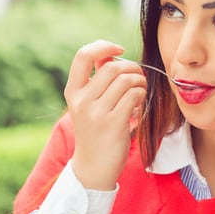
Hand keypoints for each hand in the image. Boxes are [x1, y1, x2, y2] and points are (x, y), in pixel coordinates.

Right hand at [64, 40, 146, 189]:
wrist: (93, 167)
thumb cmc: (95, 132)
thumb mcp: (87, 105)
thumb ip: (96, 80)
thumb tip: (110, 53)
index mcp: (73, 92)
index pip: (83, 55)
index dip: (103, 46)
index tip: (119, 49)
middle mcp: (81, 100)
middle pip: (113, 67)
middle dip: (132, 68)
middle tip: (138, 78)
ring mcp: (96, 112)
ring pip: (126, 80)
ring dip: (140, 82)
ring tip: (139, 91)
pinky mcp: (113, 123)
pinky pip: (134, 95)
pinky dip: (141, 95)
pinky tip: (139, 103)